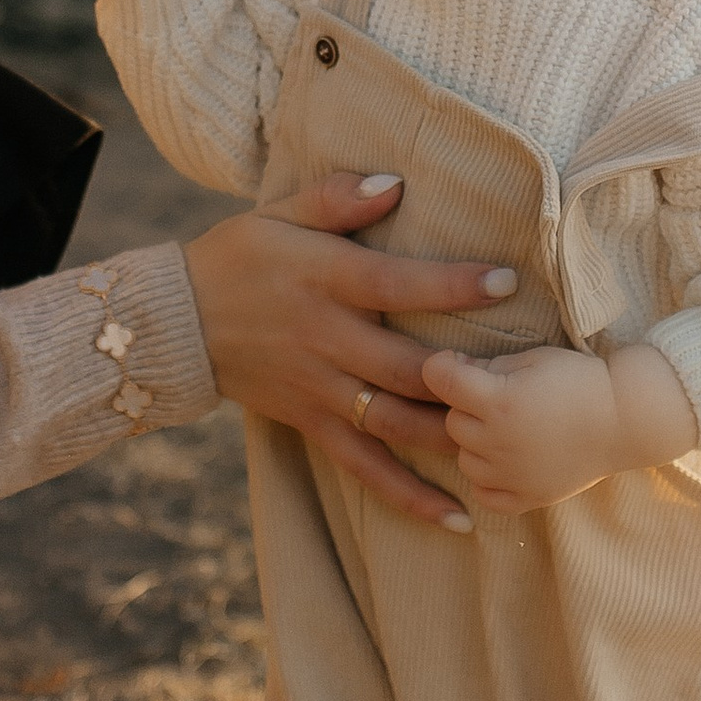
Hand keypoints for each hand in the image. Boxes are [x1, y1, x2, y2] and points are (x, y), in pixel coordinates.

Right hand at [183, 178, 519, 531]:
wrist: (174, 323)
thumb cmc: (238, 257)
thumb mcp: (278, 212)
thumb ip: (337, 197)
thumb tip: (396, 183)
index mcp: (324, 281)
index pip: (396, 284)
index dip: (450, 285)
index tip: (506, 281)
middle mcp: (325, 339)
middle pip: (404, 366)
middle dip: (465, 374)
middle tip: (525, 381)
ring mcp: (318, 388)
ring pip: (393, 423)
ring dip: (450, 439)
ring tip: (505, 451)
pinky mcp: (309, 423)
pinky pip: (363, 467)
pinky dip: (409, 496)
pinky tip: (457, 517)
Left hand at [422, 339, 694, 515]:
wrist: (625, 418)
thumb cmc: (580, 380)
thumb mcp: (532, 358)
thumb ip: (488, 365)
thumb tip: (454, 371)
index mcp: (499, 400)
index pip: (439, 379)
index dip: (442, 366)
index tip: (455, 364)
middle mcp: (498, 441)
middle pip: (453, 422)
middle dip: (467, 406)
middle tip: (498, 397)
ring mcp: (511, 474)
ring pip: (464, 459)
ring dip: (476, 443)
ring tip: (507, 429)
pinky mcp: (527, 498)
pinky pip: (484, 494)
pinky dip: (488, 479)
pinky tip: (506, 461)